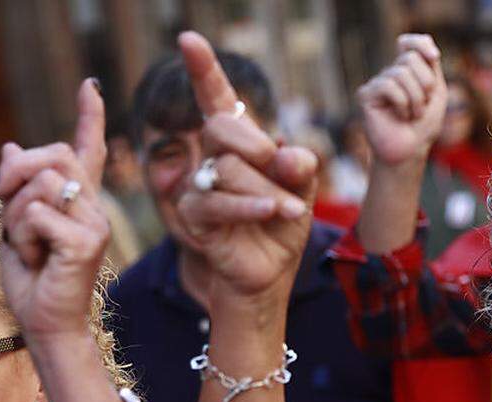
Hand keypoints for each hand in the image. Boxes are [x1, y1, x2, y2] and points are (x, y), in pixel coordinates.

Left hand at [0, 79, 109, 340]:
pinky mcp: (86, 242)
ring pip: (40, 185)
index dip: (89, 116)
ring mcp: (94, 223)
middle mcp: (93, 208)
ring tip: (25, 245)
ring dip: (15, 214)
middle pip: (53, 155)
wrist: (44, 323)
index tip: (90, 86)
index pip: (87, 149)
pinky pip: (37, 214)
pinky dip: (23, 236)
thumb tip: (9, 147)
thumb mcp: (15, 227)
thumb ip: (17, 189)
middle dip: (16, 171)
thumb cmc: (32, 281)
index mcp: (78, 202)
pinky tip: (35, 258)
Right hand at [175, 32, 317, 302]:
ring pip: (227, 169)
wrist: (270, 271)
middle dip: (255, 144)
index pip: (217, 99)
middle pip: (220, 127)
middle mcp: (214, 157)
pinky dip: (251, 205)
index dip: (203, 70)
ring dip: (267, 190)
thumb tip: (285, 154)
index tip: (189, 40)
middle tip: (282, 168)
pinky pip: (218, 202)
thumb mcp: (303, 189)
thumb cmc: (283, 224)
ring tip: (290, 210)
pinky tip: (274, 211)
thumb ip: (299, 166)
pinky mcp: (196, 217)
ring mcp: (200, 186)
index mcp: (240, 143)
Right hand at [357, 34, 446, 165]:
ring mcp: (378, 84)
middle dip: (425, 84)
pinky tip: (399, 117)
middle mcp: (390, 74)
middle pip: (410, 58)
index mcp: (407, 72)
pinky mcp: (366, 95)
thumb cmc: (424, 125)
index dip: (420, 44)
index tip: (435, 58)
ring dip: (416, 98)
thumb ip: (431, 66)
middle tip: (423, 106)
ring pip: (401, 73)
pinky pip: (389, 86)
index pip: (409, 44)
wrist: (410, 151)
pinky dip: (402, 103)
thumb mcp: (436, 91)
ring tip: (413, 115)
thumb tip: (426, 43)